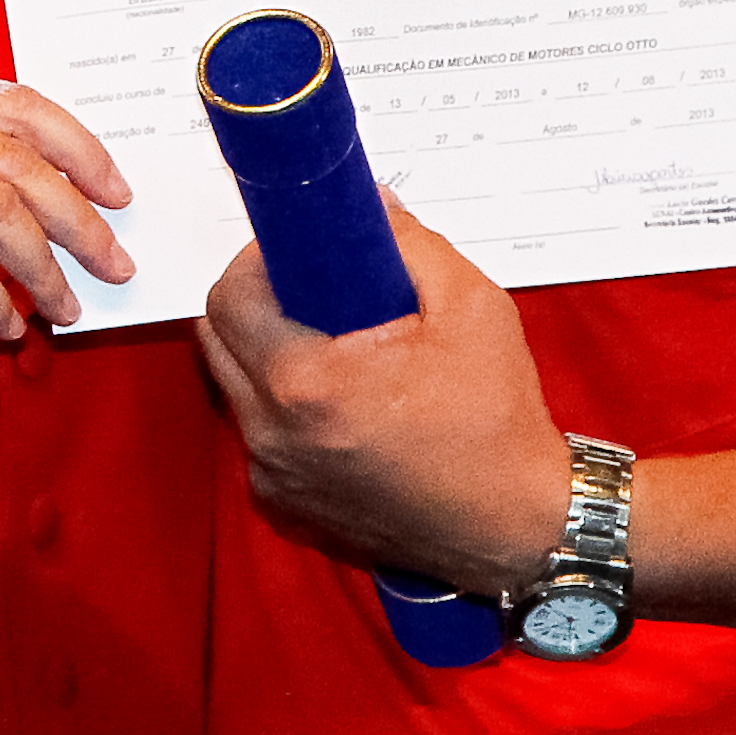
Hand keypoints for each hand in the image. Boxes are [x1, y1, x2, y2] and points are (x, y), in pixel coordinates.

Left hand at [195, 194, 572, 596]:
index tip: (294, 255)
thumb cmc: (498, 424)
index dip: (255, 263)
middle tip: (313, 293)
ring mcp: (275, 478)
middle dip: (256, 304)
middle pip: (218, 342)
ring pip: (236, 391)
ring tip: (336, 350)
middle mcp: (275, 436)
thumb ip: (410, 244)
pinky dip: (283, 414)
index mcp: (308, 384)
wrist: (516, 526)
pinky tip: (342, 406)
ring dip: (267, 358)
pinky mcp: (285, 508)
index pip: (231, 299)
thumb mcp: (470, 307)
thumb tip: (371, 208)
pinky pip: (259, 440)